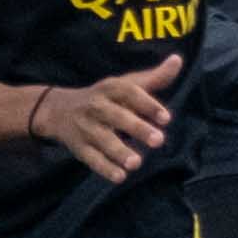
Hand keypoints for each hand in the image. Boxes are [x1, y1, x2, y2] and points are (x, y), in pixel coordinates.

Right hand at [36, 60, 177, 185]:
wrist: (59, 110)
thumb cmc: (105, 97)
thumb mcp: (126, 84)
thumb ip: (154, 77)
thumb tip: (178, 60)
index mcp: (111, 88)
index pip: (130, 93)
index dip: (148, 104)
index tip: (167, 118)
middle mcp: (97, 106)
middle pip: (117, 117)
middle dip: (137, 128)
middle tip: (159, 141)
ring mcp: (86, 128)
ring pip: (103, 140)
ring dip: (119, 152)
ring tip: (137, 163)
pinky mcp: (79, 147)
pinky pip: (91, 159)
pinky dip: (104, 168)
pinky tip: (120, 177)